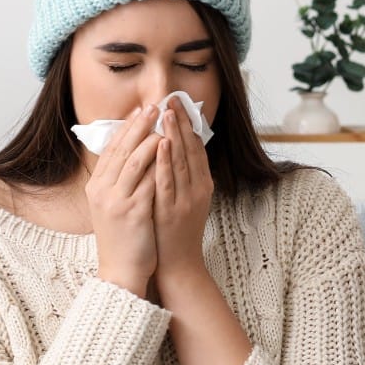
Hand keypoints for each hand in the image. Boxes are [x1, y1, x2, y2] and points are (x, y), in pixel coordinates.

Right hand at [86, 102, 161, 296]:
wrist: (122, 270)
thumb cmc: (124, 237)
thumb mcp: (113, 204)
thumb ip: (120, 181)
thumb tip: (135, 153)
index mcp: (97, 187)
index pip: (111, 149)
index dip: (126, 128)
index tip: (140, 110)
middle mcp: (102, 190)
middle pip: (120, 149)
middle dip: (138, 125)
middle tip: (154, 105)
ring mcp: (116, 200)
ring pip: (132, 160)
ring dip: (148, 137)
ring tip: (163, 120)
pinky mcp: (132, 211)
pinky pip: (146, 180)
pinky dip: (156, 162)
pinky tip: (168, 147)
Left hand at [152, 94, 213, 282]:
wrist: (178, 264)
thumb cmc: (177, 231)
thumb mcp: (185, 199)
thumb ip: (183, 176)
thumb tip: (174, 149)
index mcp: (203, 184)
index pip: (197, 148)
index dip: (189, 124)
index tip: (179, 103)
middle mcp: (199, 189)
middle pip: (191, 150)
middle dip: (182, 122)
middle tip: (173, 99)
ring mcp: (186, 200)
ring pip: (181, 162)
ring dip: (174, 135)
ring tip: (167, 113)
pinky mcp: (172, 210)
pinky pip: (168, 181)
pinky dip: (165, 161)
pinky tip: (161, 144)